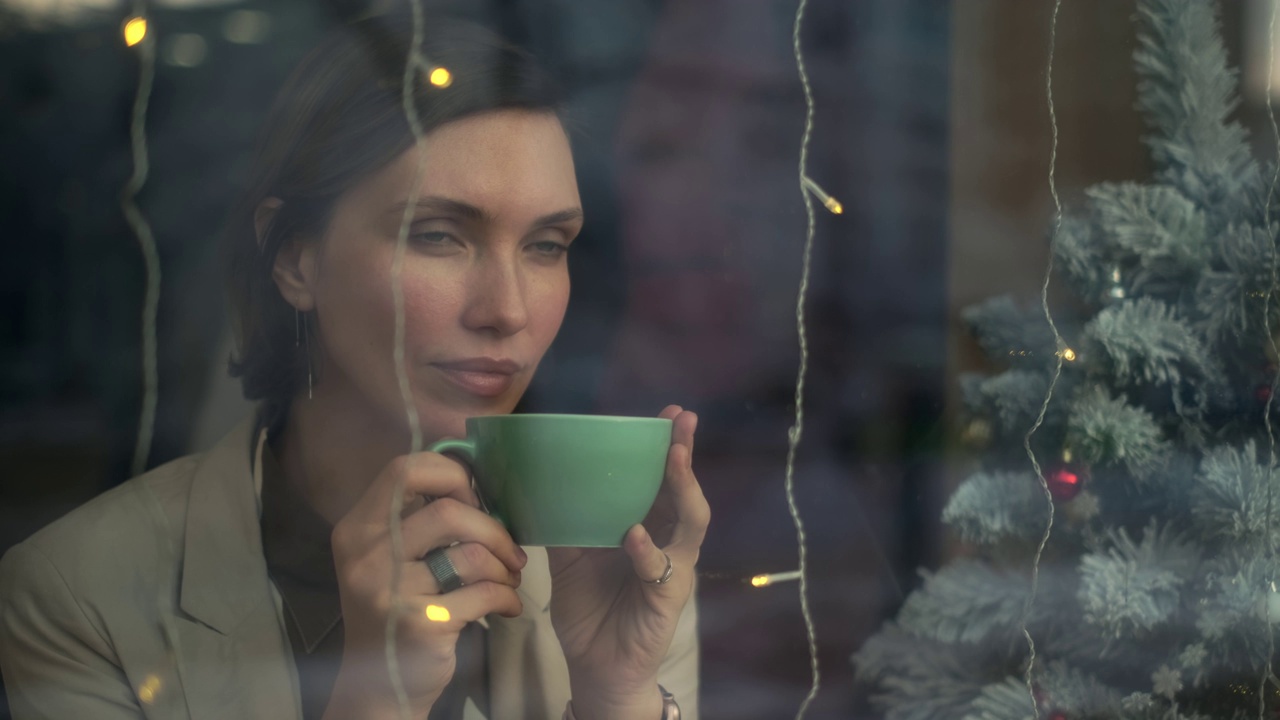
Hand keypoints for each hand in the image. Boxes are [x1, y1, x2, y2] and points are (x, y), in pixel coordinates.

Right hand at [323, 452, 526, 719]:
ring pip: (470, 554)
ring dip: (503, 565)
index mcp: (357, 528)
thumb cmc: (395, 608)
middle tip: (507, 548)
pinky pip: (483, 593)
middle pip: (447, 510)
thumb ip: (414, 516)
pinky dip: (506, 597)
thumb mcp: (386, 556)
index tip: (473, 497)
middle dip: (492, 527)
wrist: (380, 683)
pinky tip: (507, 606)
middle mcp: (366, 555)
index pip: (404, 469)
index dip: (450, 474)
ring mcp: (391, 591)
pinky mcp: (421, 624)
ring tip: (509, 578)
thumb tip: (472, 478)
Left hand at [547, 406, 709, 719]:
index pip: (660, 480)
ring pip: (690, 523)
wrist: (596, 667)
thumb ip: (566, 524)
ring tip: (674, 460)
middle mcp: (666, 542)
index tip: (670, 414)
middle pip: (684, 491)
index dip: (667, 447)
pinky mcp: (668, 599)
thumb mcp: (570, 559)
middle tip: (684, 422)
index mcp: (646, 526)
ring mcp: (672, 569)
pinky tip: (634, 535)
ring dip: (682, 489)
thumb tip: (540, 482)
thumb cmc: (590, 610)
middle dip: (685, 454)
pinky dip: (647, 550)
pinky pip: (661, 569)